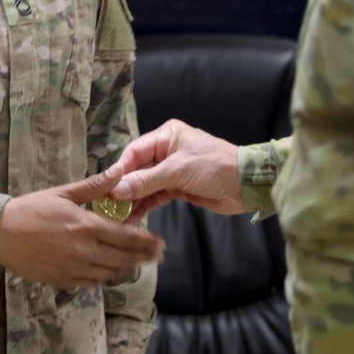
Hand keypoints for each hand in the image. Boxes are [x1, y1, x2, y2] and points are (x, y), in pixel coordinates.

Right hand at [0, 169, 163, 287]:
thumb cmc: (31, 208)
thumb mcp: (63, 193)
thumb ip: (96, 186)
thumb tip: (120, 170)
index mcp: (86, 226)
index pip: (127, 237)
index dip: (147, 242)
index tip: (160, 243)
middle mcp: (83, 251)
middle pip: (124, 259)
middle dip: (143, 257)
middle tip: (157, 255)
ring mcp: (73, 269)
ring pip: (111, 273)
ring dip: (127, 268)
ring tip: (138, 262)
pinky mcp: (63, 281)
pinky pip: (92, 282)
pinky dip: (105, 276)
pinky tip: (110, 269)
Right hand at [98, 120, 245, 218]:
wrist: (247, 185)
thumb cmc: (214, 167)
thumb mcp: (177, 171)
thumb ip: (146, 181)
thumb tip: (116, 190)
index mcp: (166, 136)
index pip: (134, 152)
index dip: (120, 170)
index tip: (106, 188)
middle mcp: (166, 150)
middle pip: (137, 169)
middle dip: (124, 188)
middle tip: (107, 205)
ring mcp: (171, 170)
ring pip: (144, 185)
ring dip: (132, 199)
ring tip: (116, 215)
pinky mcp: (177, 188)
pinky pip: (155, 196)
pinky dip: (144, 206)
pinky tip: (132, 218)